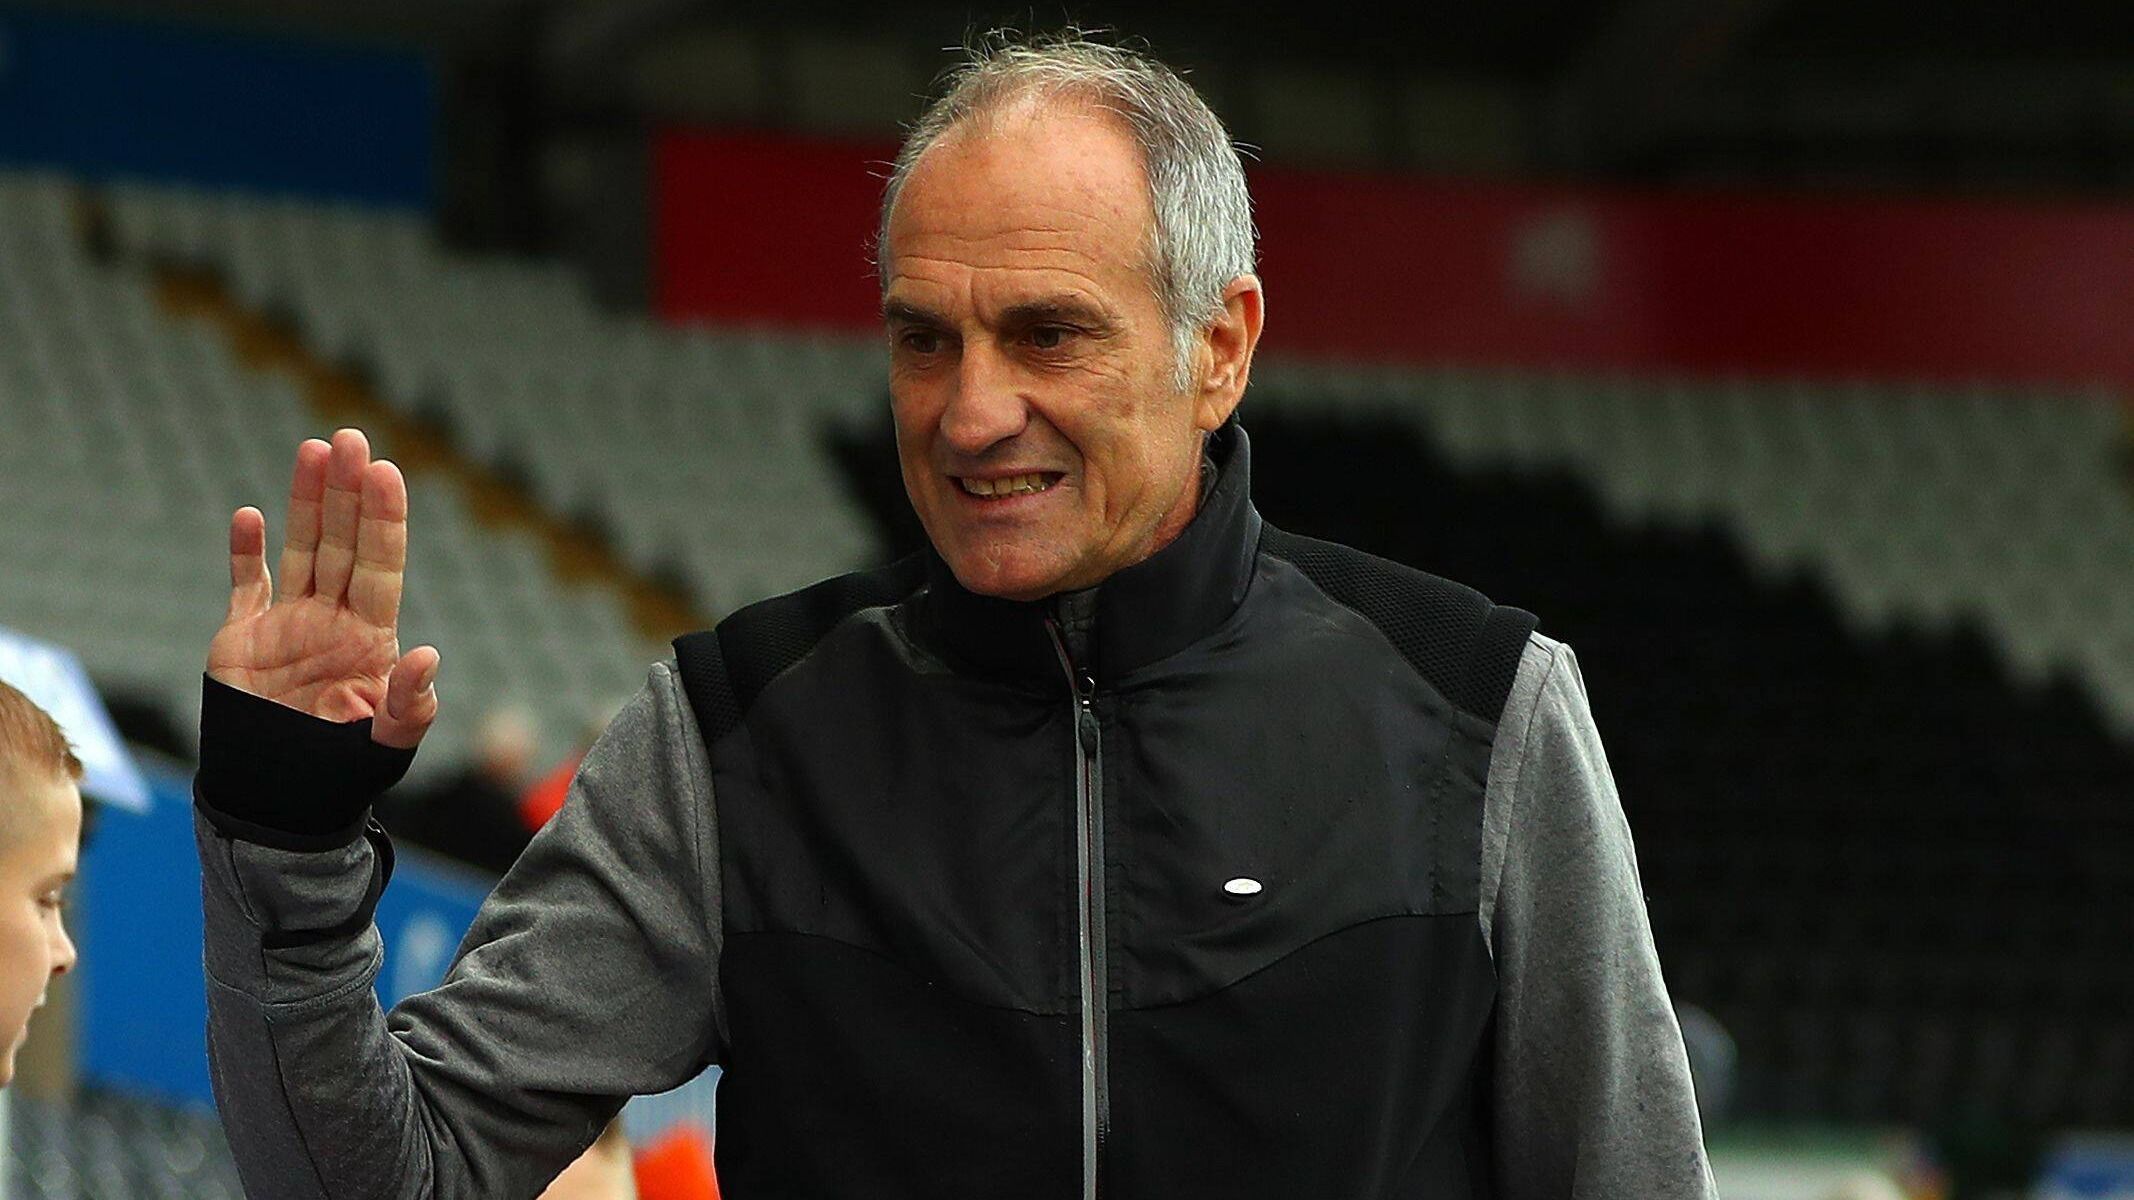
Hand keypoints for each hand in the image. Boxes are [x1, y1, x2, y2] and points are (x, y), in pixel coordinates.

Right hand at [208, 428, 439, 748]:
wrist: (279, 798)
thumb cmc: (341, 773)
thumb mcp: (387, 745)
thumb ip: (410, 705)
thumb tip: (428, 656)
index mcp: (372, 637)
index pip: (382, 564)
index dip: (385, 518)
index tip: (387, 471)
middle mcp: (333, 619)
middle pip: (344, 542)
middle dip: (348, 491)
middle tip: (351, 438)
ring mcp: (289, 623)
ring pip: (302, 548)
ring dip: (307, 501)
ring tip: (314, 450)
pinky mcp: (244, 636)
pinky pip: (246, 583)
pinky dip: (245, 551)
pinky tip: (249, 515)